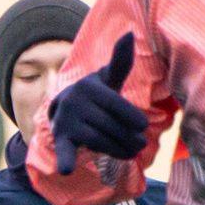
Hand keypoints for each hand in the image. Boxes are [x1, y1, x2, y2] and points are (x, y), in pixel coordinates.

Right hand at [47, 34, 147, 175]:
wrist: (67, 109)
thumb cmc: (98, 94)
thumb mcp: (109, 78)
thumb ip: (121, 62)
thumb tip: (129, 34)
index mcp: (90, 87)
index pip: (115, 104)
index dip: (131, 117)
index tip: (143, 126)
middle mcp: (75, 102)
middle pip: (109, 125)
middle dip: (128, 137)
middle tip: (141, 145)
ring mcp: (67, 120)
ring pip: (98, 140)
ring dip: (117, 150)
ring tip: (131, 153)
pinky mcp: (61, 138)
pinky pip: (63, 149)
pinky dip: (66, 159)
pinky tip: (68, 170)